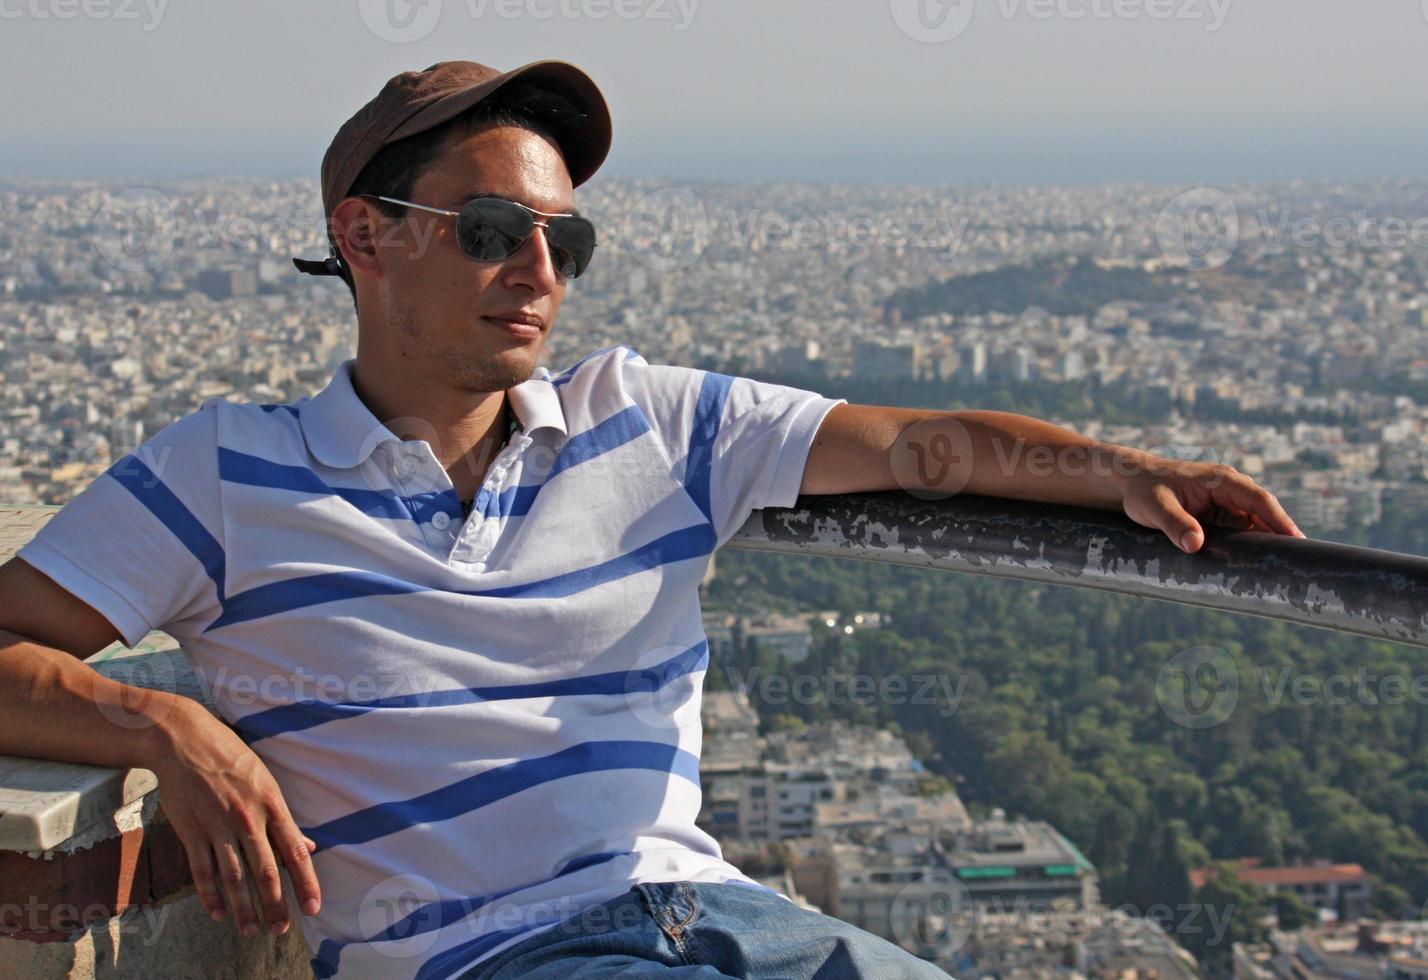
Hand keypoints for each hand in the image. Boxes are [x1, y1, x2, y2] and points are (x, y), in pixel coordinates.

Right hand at [151, 701, 321, 936]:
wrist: (184, 739)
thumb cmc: (231, 757)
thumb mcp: (266, 781)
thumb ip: (284, 819)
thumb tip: (308, 847)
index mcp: (271, 804)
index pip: (294, 852)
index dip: (306, 882)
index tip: (314, 908)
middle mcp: (247, 818)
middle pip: (265, 871)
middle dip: (276, 905)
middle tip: (281, 930)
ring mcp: (216, 826)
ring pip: (234, 877)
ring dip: (244, 909)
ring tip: (253, 930)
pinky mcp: (190, 830)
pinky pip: (202, 870)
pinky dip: (210, 895)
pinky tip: (219, 914)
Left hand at [1116, 452, 1306, 552]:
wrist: (1130, 484)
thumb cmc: (1143, 491)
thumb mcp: (1155, 507)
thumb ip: (1175, 524)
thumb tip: (1195, 544)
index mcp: (1221, 480)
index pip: (1259, 500)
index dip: (1279, 520)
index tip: (1297, 540)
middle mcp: (1230, 490)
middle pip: (1264, 514)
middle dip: (1281, 536)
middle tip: (1300, 564)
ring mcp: (1226, 504)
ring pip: (1255, 525)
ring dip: (1267, 544)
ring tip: (1284, 570)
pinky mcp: (1219, 517)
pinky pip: (1241, 532)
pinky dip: (1250, 546)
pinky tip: (1258, 566)